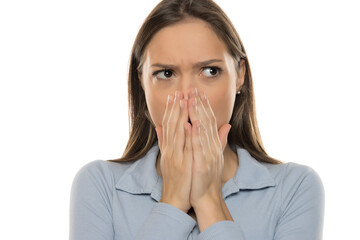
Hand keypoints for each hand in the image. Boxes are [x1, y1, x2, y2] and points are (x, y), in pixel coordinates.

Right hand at [155, 91, 192, 212]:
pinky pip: (183, 147)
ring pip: (176, 132)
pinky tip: (188, 122)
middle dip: (175, 108)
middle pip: (172, 125)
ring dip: (179, 115)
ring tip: (183, 100)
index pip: (169, 125)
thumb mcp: (168, 158)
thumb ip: (164, 142)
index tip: (175, 96)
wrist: (174, 199)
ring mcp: (175, 156)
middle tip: (179, 92)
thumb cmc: (174, 179)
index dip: (172, 110)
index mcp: (168, 148)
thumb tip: (159, 127)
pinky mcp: (181, 164)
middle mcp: (169, 149)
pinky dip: (185, 134)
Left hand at [187, 88, 231, 209]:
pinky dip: (196, 134)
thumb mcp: (214, 155)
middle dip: (199, 104)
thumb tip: (227, 125)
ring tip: (191, 99)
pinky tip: (192, 123)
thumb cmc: (206, 176)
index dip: (204, 106)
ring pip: (203, 130)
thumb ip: (219, 139)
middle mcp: (212, 146)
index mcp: (213, 144)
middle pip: (206, 122)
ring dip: (196, 114)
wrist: (207, 196)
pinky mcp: (203, 163)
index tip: (199, 93)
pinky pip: (199, 147)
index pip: (209, 121)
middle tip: (194, 89)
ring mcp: (208, 154)